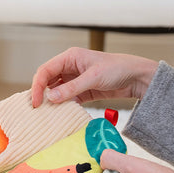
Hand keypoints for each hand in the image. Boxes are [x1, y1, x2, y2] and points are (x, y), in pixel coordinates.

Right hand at [30, 48, 159, 106]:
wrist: (137, 77)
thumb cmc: (118, 69)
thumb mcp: (94, 77)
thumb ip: (72, 88)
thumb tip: (51, 97)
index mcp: (70, 57)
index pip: (45, 70)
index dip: (37, 86)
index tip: (36, 102)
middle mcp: (70, 67)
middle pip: (48, 81)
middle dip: (41, 94)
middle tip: (36, 110)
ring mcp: (76, 80)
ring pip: (57, 91)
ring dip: (52, 102)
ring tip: (46, 114)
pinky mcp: (83, 91)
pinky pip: (68, 99)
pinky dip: (64, 106)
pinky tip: (61, 115)